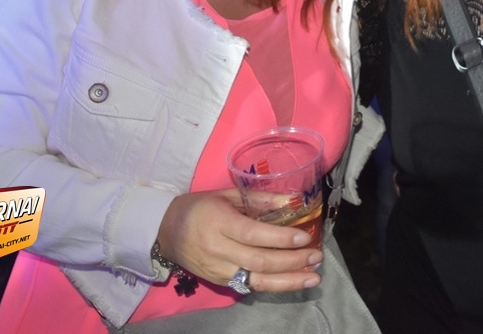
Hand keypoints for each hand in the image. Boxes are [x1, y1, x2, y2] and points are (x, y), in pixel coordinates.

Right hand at [156, 188, 321, 291]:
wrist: (165, 232)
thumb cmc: (200, 207)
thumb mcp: (227, 195)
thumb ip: (259, 199)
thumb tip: (292, 201)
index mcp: (219, 223)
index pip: (254, 235)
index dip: (281, 238)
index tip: (305, 237)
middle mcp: (218, 250)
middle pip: (260, 261)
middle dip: (292, 261)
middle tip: (316, 256)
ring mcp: (218, 270)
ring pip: (257, 280)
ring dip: (288, 281)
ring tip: (312, 277)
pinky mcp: (220, 282)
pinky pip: (250, 286)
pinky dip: (273, 286)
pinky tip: (293, 282)